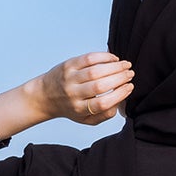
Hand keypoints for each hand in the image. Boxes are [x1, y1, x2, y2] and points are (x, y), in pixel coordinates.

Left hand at [0, 53, 135, 139]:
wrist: (45, 96)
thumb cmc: (70, 107)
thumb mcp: (85, 119)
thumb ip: (104, 115)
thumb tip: (119, 102)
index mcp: (79, 109)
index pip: (102, 103)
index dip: (119, 95)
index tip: (129, 87)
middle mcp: (73, 94)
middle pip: (100, 86)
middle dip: (119, 78)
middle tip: (130, 74)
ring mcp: (70, 78)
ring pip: (96, 71)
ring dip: (115, 66)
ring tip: (125, 65)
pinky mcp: (68, 65)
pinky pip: (89, 58)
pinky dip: (104, 57)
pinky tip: (113, 58)